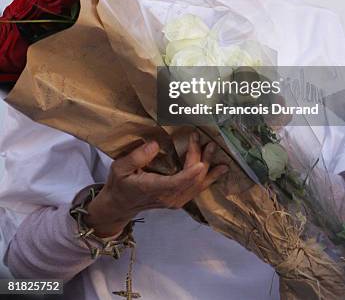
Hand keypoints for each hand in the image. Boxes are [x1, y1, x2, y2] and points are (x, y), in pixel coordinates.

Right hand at [84, 132, 227, 236]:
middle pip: (190, 180)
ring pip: (197, 186)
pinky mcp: (179, 199)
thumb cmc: (119, 184)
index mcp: (153, 189)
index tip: (201, 163)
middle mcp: (168, 197)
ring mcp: (175, 201)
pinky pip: (196, 190)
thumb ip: (136, 157)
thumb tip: (156, 145)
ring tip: (221, 158)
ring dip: (208, 170)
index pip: (176, 182)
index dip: (190, 173)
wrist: (120, 205)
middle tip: (207, 142)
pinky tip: (218, 171)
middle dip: (201, 160)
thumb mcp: (120, 168)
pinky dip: (208, 179)